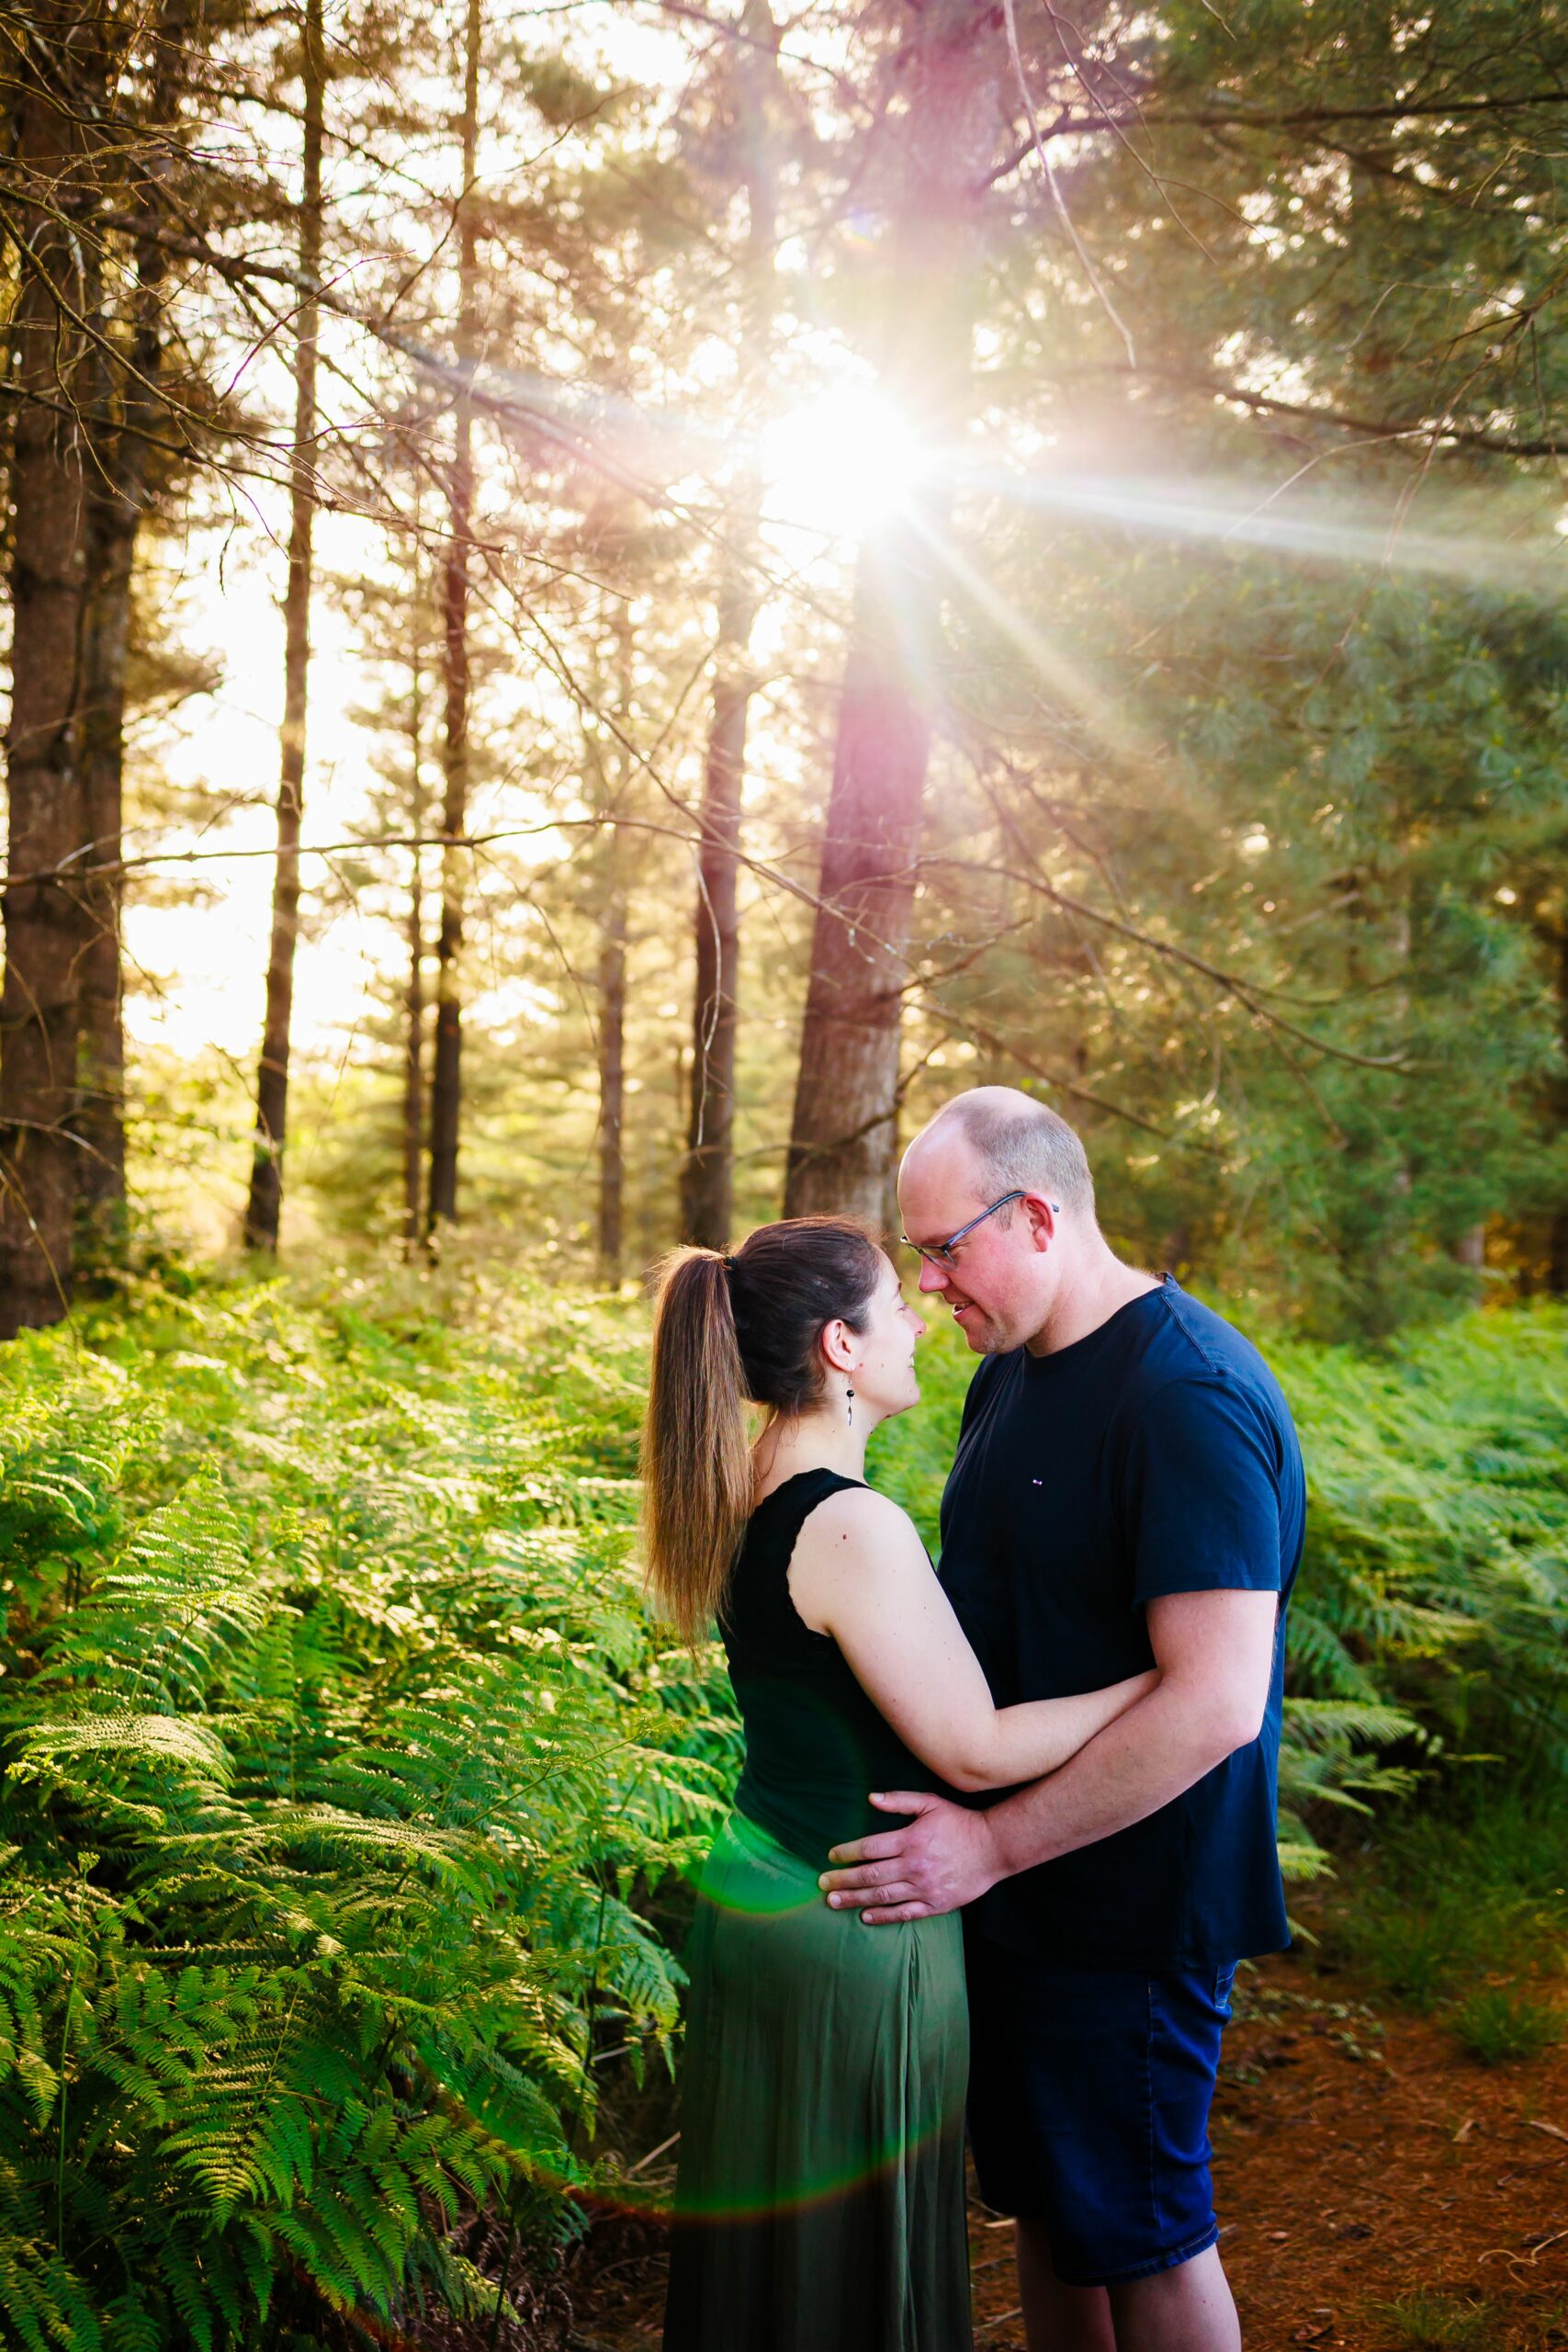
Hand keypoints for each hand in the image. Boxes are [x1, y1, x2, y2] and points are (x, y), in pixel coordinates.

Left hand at [818, 1790, 1004, 1923]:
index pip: (869, 1848)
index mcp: (911, 1839)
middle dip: (843, 1880)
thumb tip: (870, 1797)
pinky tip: (865, 1916)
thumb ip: (899, 1801)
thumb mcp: (931, 1803)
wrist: (993, 1848)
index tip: (831, 1856)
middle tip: (822, 1883)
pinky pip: (904, 1913)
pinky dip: (883, 1916)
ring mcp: (925, 1887)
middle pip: (870, 1875)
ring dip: (855, 1900)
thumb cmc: (960, 1823)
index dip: (847, 1852)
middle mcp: (914, 1865)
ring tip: (833, 1902)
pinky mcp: (936, 1904)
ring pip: (883, 1896)